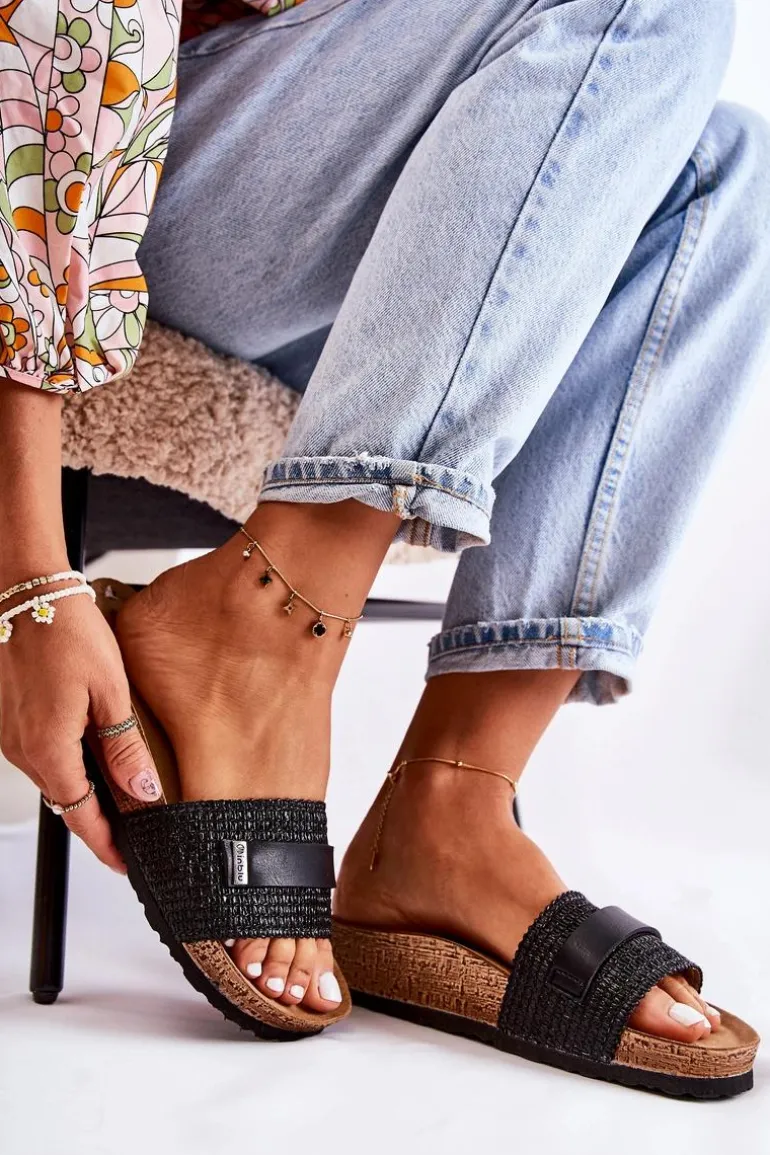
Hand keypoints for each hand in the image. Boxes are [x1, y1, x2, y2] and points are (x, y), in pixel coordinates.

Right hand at [0, 587, 158, 870]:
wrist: (26, 590)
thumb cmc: (66, 629)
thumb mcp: (109, 691)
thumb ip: (124, 748)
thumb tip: (143, 795)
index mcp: (47, 748)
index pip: (80, 816)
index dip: (105, 843)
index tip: (127, 863)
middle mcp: (21, 749)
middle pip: (66, 801)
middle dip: (99, 820)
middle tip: (134, 832)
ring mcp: (10, 734)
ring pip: (54, 778)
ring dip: (85, 791)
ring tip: (123, 796)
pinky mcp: (10, 718)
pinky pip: (42, 754)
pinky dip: (69, 763)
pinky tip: (94, 754)